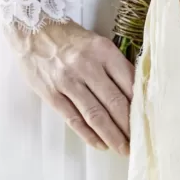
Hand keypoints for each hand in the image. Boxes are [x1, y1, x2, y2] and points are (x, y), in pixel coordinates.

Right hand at [4, 19, 134, 153]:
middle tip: (139, 142)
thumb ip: (115, 65)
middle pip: (114, 102)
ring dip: (112, 135)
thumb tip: (136, 93)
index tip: (148, 121)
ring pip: (95, 114)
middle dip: (129, 127)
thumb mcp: (97, 43)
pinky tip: (100, 144)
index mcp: (103, 51)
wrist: (31, 30)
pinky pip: (73, 119)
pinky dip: (88, 134)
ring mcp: (68, 81)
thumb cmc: (68, 38)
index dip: (140, 106)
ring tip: (123, 149)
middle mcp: (87, 66)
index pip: (128, 83)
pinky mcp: (52, 94)